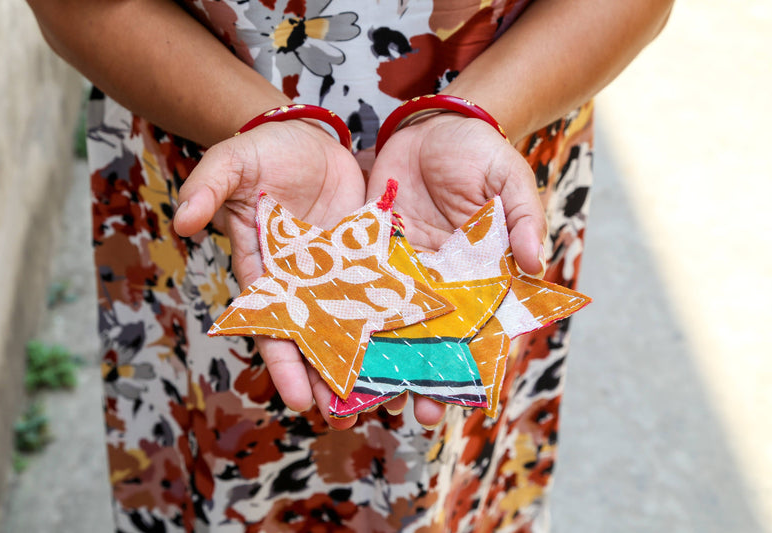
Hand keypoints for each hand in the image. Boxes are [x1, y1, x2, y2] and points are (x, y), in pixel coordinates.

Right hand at [173, 120, 365, 428]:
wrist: (309, 136)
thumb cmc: (265, 152)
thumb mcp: (232, 163)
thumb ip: (208, 188)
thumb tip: (181, 221)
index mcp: (266, 270)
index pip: (272, 326)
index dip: (285, 363)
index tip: (299, 399)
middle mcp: (303, 281)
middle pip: (316, 338)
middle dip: (327, 378)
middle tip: (345, 418)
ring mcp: (338, 273)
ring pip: (352, 325)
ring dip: (364, 360)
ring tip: (384, 399)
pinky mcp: (369, 257)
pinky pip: (382, 294)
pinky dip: (394, 321)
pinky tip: (413, 348)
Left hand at [367, 112, 546, 426]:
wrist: (433, 125)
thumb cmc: (480, 153)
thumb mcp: (508, 179)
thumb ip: (523, 218)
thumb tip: (537, 263)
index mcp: (479, 275)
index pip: (478, 331)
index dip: (469, 368)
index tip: (458, 402)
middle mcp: (440, 283)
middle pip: (430, 339)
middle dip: (420, 376)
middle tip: (407, 412)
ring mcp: (403, 272)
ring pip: (390, 324)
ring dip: (378, 358)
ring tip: (364, 394)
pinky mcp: (370, 254)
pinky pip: (357, 289)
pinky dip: (345, 317)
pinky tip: (330, 345)